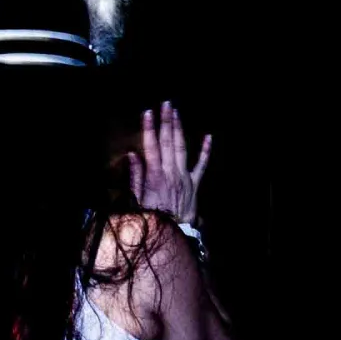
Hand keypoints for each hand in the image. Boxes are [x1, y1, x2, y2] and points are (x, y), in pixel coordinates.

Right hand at [126, 100, 211, 224]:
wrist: (172, 234)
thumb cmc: (151, 219)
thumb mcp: (137, 200)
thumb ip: (135, 177)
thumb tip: (132, 156)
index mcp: (155, 176)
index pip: (151, 146)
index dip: (149, 128)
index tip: (148, 113)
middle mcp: (171, 173)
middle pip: (168, 142)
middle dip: (167, 121)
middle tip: (167, 104)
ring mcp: (185, 177)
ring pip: (182, 147)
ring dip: (179, 128)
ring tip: (177, 113)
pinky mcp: (194, 184)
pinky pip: (202, 164)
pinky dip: (205, 150)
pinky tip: (208, 137)